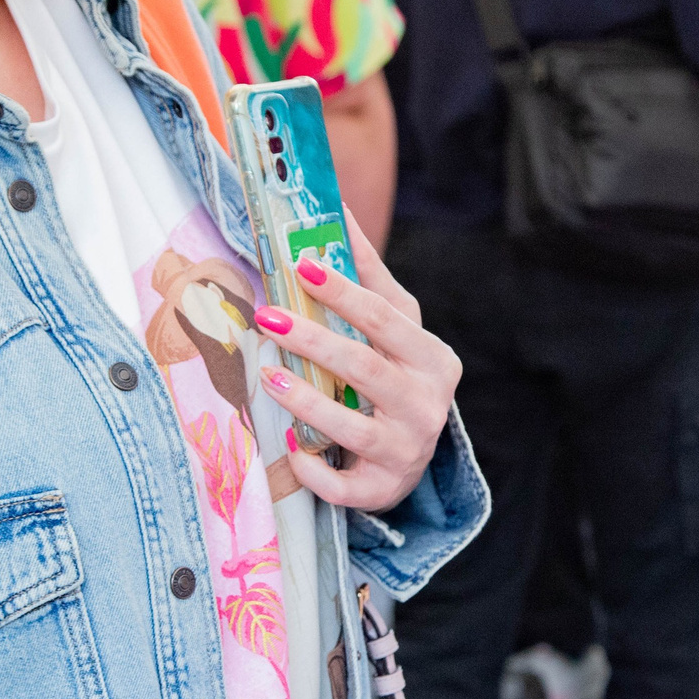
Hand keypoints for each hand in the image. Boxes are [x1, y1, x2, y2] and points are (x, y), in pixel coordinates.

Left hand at [250, 214, 461, 511]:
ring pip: (353, 428)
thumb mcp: (393, 331)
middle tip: (267, 316)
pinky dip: (315, 470)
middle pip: (366, 368)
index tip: (300, 265)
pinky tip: (290, 449)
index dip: (343, 291)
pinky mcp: (384, 488)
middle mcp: (427, 404)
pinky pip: (345, 485)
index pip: (385, 318)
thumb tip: (337, 210)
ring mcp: (408, 450)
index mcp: (432, 358)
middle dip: (313, 341)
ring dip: (307, 402)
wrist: (409, 458)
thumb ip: (368, 279)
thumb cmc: (394, 380)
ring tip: (268, 379)